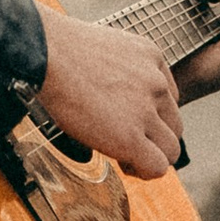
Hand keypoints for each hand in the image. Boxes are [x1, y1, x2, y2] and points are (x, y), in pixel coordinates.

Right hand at [36, 4, 181, 177]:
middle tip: (124, 141)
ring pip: (171, 149)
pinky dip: (144, 172)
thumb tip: (111, 93)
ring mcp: (145, 110)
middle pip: (174, 125)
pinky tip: (126, 165)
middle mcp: (156, 82)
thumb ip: (120, 70)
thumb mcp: (105, 49)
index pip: (168, 98)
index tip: (125, 120)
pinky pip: (157, 166)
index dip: (149, 115)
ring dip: (151, 156)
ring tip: (125, 157)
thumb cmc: (59, 49)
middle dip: (153, 138)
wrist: (45, 52)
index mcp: (152, 57)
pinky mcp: (130, 136)